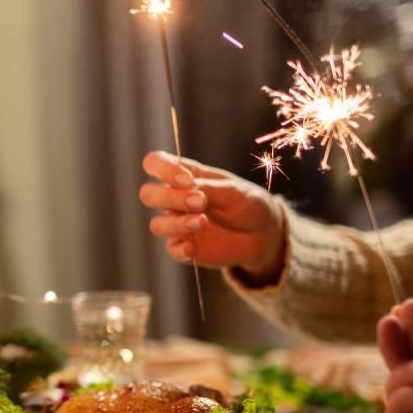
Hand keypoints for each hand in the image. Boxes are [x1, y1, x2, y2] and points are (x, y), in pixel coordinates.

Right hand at [139, 151, 284, 280]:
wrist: (263, 234)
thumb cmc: (247, 203)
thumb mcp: (234, 189)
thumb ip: (209, 188)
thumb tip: (188, 187)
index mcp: (184, 176)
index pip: (155, 164)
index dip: (163, 169)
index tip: (188, 180)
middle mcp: (175, 199)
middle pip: (148, 194)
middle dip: (170, 198)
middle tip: (200, 202)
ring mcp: (177, 223)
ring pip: (157, 224)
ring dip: (177, 224)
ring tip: (203, 223)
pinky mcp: (184, 247)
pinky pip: (171, 249)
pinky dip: (181, 249)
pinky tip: (194, 248)